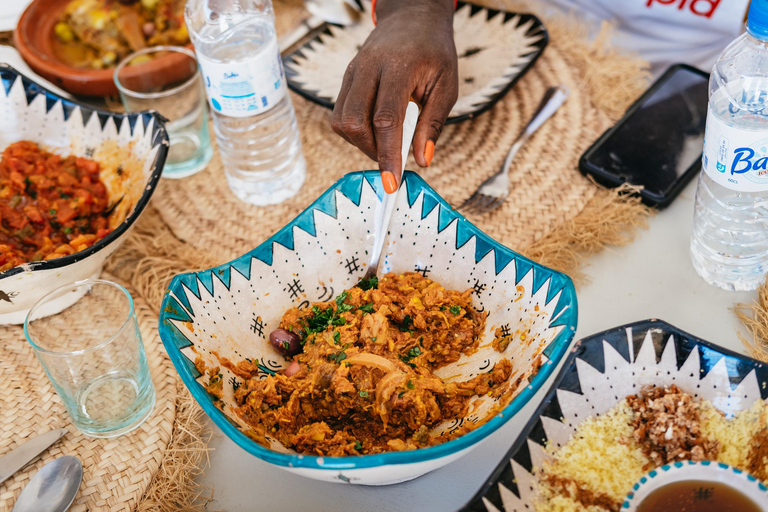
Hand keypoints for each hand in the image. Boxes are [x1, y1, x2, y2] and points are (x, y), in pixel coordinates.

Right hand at [332, 0, 457, 192]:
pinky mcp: (346, 78)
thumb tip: (422, 161)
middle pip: (354, 122)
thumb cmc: (434, 52)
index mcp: (398, 67)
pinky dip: (355, 132)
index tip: (392, 182)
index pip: (386, 120)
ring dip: (361, 143)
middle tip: (392, 159)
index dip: (387, 154)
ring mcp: (353, 72)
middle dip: (371, 151)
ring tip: (385, 143)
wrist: (413, 18)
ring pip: (342, 122)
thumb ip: (433, 124)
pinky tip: (374, 131)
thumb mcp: (447, 86)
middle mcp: (368, 68)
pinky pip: (340, 114)